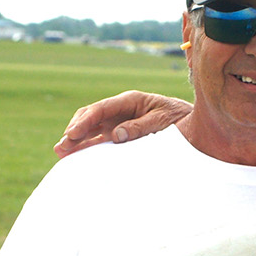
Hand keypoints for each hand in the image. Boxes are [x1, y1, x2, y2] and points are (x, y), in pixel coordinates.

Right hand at [54, 91, 191, 157]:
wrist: (194, 124)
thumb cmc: (179, 118)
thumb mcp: (163, 121)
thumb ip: (141, 127)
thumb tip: (117, 135)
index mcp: (130, 100)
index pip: (101, 109)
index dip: (84, 121)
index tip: (72, 134)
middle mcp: (120, 110)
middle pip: (91, 117)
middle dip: (75, 131)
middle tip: (62, 147)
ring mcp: (118, 122)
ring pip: (92, 129)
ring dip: (76, 140)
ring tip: (61, 152)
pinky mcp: (120, 135)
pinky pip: (100, 140)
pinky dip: (88, 147)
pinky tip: (75, 155)